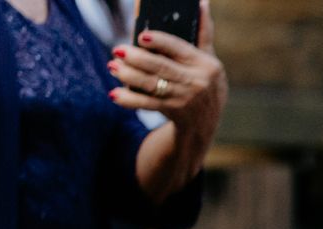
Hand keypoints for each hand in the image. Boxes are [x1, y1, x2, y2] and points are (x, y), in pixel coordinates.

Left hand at [109, 3, 227, 145]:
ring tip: (112, 66)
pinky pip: (147, 105)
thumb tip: (201, 3)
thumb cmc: (205, 82)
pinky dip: (129, 101)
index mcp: (205, 64)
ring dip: (129, 76)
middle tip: (117, 50)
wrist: (206, 122)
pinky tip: (114, 94)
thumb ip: (204, 33)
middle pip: (161, 67)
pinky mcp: (172, 112)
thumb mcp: (209, 60)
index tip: (142, 37)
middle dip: (137, 59)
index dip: (160, 42)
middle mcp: (196, 82)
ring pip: (152, 85)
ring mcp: (184, 99)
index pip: (179, 49)